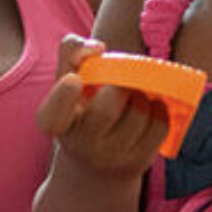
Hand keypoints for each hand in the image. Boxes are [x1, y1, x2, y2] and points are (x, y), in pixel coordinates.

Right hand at [34, 35, 167, 179]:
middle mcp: (81, 144)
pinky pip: (159, 126)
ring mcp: (111, 158)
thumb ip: (70, 52)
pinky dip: (159, 109)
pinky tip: (149, 108)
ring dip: (141, 96)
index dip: (64, 96)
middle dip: (119, 88)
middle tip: (120, 85)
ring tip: (134, 96)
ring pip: (138, 114)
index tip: (74, 80)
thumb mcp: (66, 82)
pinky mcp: (139, 161)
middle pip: (105, 111)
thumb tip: (97, 48)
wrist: (97, 163)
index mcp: (57, 123)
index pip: (52, 116)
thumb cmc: (81, 109)